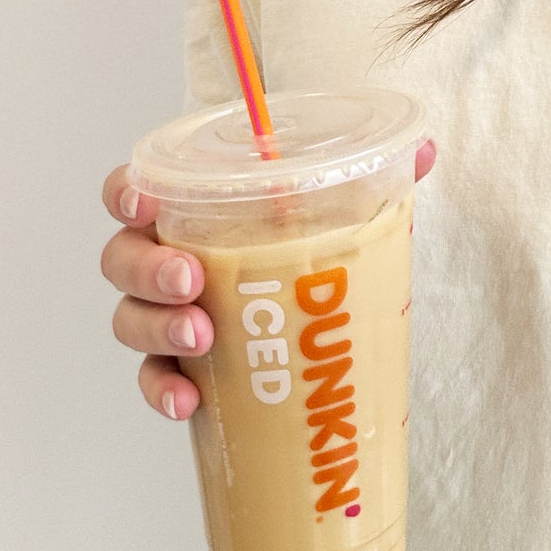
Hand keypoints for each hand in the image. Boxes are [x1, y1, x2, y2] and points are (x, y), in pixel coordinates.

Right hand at [99, 137, 437, 420]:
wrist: (316, 320)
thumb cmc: (310, 247)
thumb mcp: (346, 207)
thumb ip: (380, 175)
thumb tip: (428, 150)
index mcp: (194, 211)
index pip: (135, 191)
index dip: (127, 193)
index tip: (145, 204)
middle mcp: (168, 259)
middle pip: (122, 259)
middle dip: (148, 269)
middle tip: (192, 279)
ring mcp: (170, 315)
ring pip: (131, 319)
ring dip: (158, 327)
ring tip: (202, 335)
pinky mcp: (182, 365)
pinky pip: (155, 379)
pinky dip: (163, 389)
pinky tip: (189, 400)